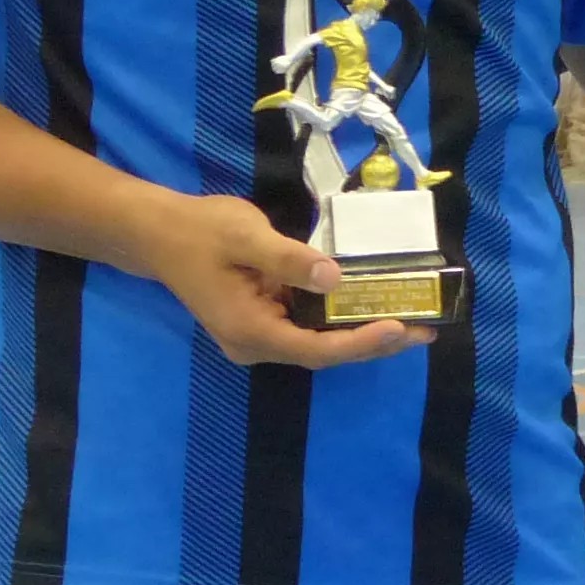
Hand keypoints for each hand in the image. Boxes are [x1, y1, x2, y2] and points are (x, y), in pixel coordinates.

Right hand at [137, 194, 416, 370]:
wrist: (159, 234)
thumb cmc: (201, 231)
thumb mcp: (245, 235)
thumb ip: (288, 259)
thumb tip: (334, 277)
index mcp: (249, 330)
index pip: (315, 349)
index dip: (360, 343)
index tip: (398, 329)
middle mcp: (255, 345)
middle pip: (322, 353)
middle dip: (374, 342)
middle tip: (424, 329)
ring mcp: (257, 337)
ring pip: (318, 343)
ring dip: (362, 333)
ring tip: (412, 321)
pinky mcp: (261, 323)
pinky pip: (306, 328)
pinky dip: (340, 321)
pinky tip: (371, 307)